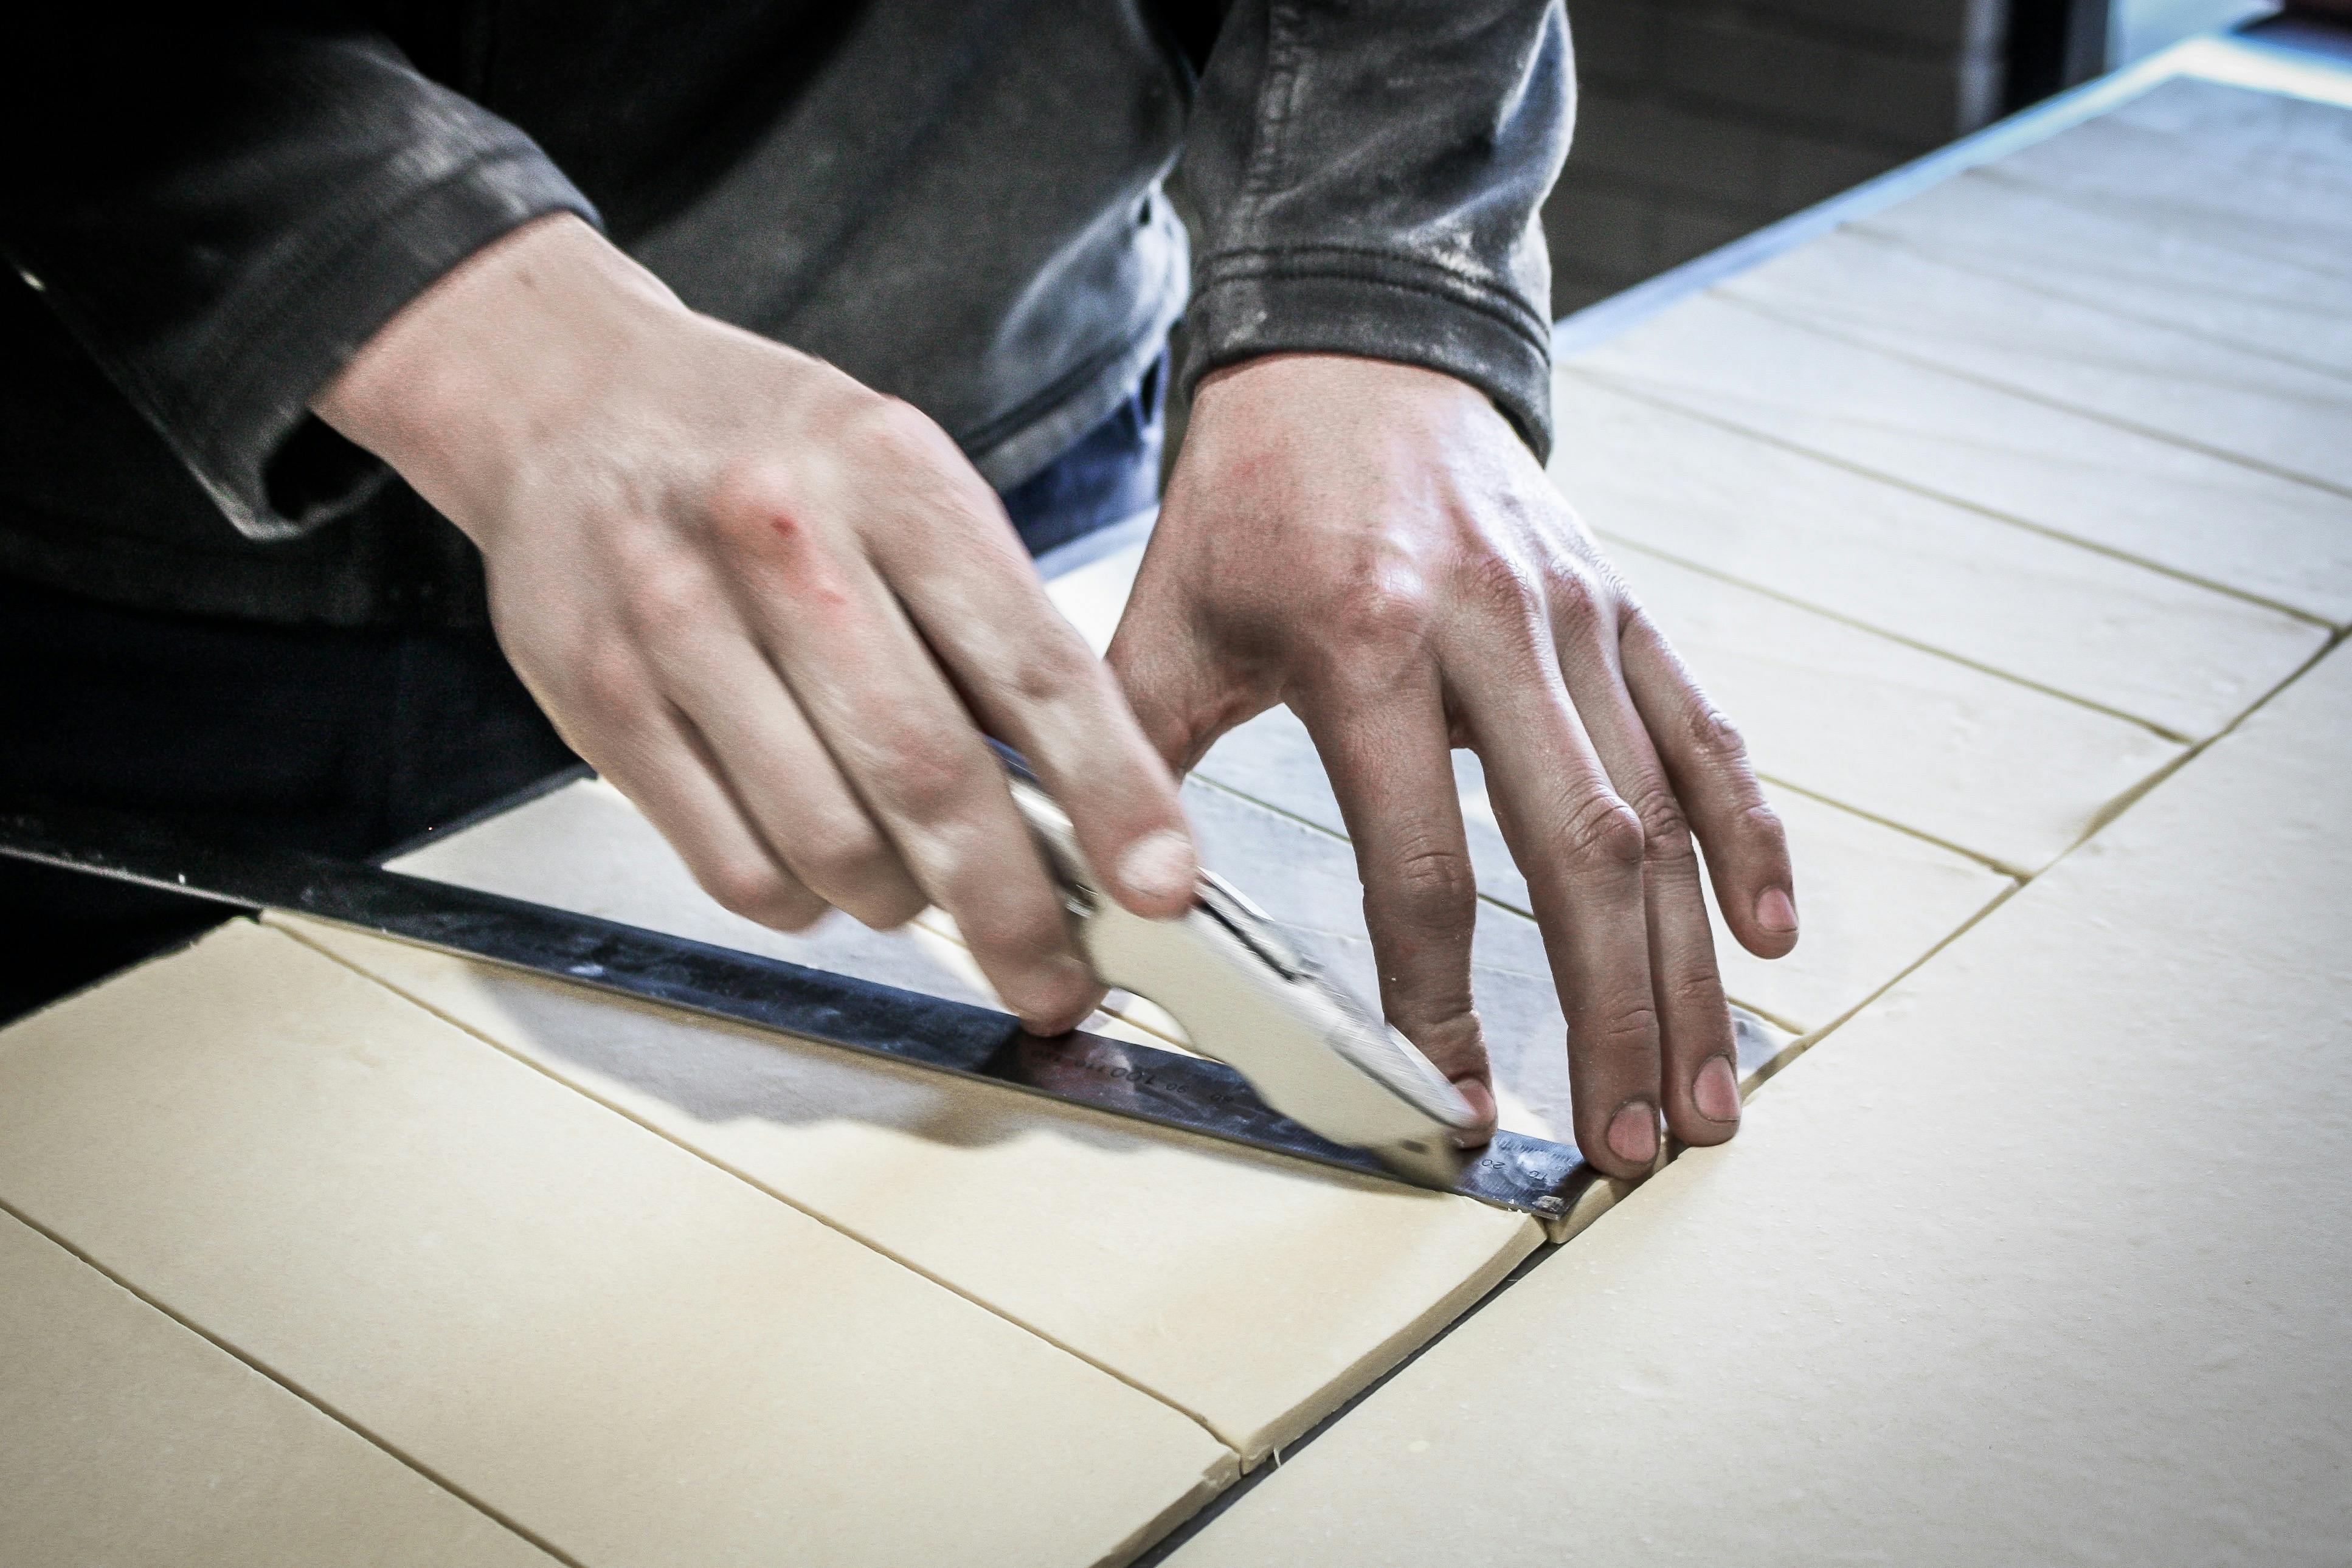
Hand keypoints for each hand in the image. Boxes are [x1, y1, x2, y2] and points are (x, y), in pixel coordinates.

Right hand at [314, 215, 1194, 1032]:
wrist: (566, 397)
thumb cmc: (766, 452)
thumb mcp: (905, 483)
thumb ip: (990, 625)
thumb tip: (1088, 798)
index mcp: (891, 478)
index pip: (1032, 666)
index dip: (1114, 793)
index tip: (1162, 885)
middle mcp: (781, 542)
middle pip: (928, 776)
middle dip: (1015, 909)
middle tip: (1061, 980)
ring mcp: (678, 623)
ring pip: (829, 843)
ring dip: (900, 901)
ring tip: (921, 886)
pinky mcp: (602, 701)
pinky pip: (734, 866)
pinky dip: (803, 899)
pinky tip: (820, 867)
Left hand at [1108, 353, 1796, 1176]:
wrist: (1350, 347)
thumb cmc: (1250, 497)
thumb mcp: (1164, 622)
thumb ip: (1132, 766)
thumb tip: (1111, 911)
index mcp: (1366, 638)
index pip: (1419, 862)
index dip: (1438, 1001)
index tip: (1455, 1102)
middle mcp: (1491, 627)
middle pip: (1579, 853)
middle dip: (1612, 1015)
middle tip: (1628, 1147)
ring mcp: (1573, 615)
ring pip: (1658, 812)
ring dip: (1688, 966)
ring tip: (1704, 1094)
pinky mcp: (1620, 605)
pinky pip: (1702, 732)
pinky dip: (1743, 835)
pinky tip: (1761, 936)